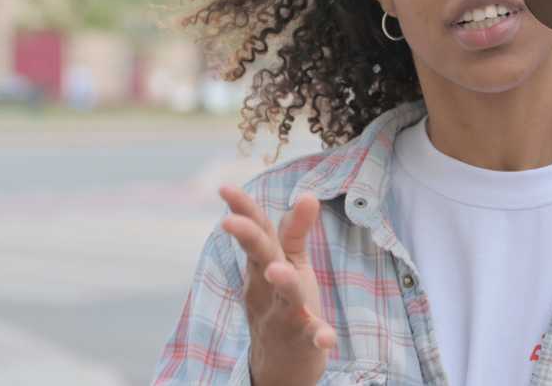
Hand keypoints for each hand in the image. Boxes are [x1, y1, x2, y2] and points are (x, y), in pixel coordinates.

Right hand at [219, 185, 336, 385]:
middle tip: (230, 223)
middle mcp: (269, 289)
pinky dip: (319, 335)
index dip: (243, 209)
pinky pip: (311, 337)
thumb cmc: (282, 302)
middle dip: (249, 239)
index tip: (224, 188)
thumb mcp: (288, 263)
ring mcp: (285, 315)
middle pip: (261, 259)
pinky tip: (327, 337)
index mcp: (265, 266)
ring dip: (283, 283)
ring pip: (284, 297)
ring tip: (280, 271)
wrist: (281, 364)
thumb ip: (295, 231)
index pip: (256, 233)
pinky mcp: (303, 340)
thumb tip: (307, 194)